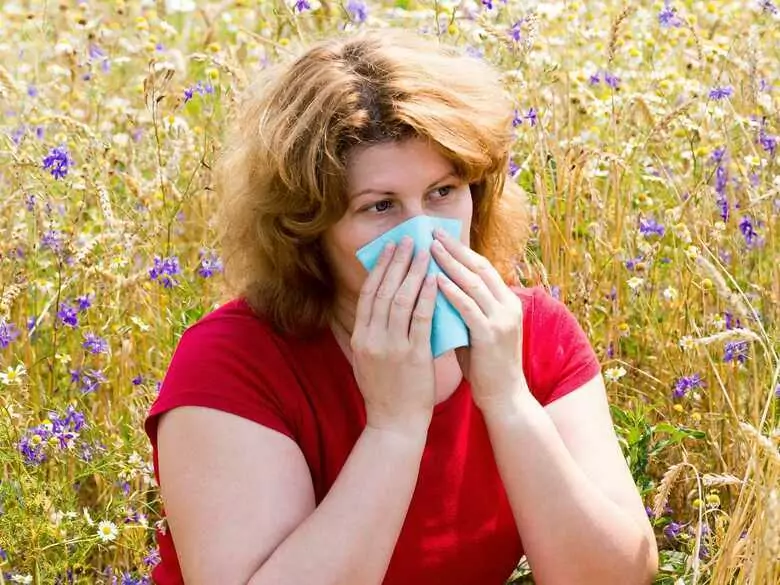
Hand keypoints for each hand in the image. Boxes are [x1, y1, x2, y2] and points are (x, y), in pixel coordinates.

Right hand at [350, 236, 437, 437]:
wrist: (394, 423)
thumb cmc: (385, 391)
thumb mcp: (367, 360)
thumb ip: (372, 334)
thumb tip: (381, 305)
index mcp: (360, 338)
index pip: (368, 294)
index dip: (380, 268)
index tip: (391, 248)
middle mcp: (372, 339)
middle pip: (384, 291)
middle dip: (397, 263)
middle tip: (408, 241)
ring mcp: (392, 347)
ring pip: (401, 300)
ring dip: (413, 273)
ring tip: (424, 253)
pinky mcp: (413, 356)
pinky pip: (421, 320)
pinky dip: (428, 297)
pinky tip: (435, 280)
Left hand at [430, 228, 529, 412]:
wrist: (504, 397)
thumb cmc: (484, 365)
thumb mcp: (475, 330)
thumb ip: (462, 310)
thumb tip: (435, 290)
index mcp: (506, 302)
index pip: (482, 267)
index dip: (461, 250)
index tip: (439, 236)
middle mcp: (507, 306)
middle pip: (479, 268)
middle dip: (454, 249)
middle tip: (431, 233)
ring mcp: (501, 319)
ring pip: (474, 283)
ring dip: (450, 264)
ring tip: (429, 249)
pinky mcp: (491, 335)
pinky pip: (469, 308)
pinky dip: (452, 292)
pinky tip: (435, 281)